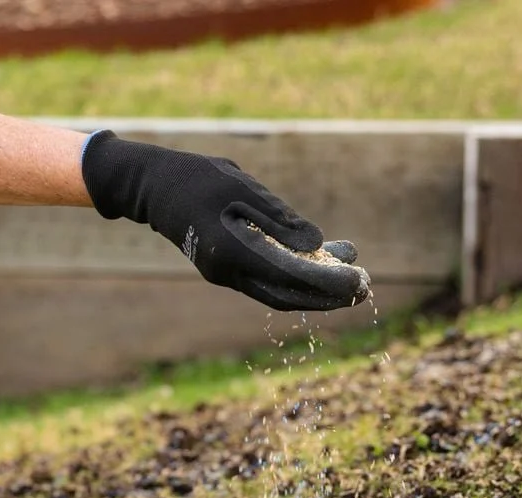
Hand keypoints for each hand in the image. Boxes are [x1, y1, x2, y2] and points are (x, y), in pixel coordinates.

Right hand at [80, 130, 370, 311]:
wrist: (155, 187)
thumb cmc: (196, 178)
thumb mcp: (240, 186)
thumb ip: (277, 216)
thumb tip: (316, 243)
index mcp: (230, 250)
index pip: (288, 275)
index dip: (328, 282)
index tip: (360, 280)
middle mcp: (228, 271)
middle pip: (287, 294)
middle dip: (329, 294)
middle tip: (366, 286)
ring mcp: (227, 273)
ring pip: (280, 290)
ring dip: (318, 286)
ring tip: (355, 271)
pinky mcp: (230, 267)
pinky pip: (269, 279)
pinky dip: (299, 274)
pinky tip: (326, 257)